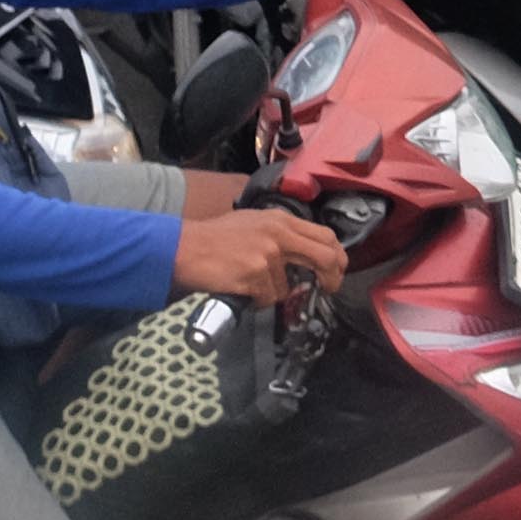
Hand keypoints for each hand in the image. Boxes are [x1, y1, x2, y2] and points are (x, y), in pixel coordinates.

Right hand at [173, 207, 348, 304]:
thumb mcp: (253, 223)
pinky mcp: (255, 274)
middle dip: (332, 278)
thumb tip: (303, 255)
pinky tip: (240, 289)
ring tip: (249, 284)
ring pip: (288, 286)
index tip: (335, 272)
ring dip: (272, 293)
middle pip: (325, 257)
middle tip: (327, 289)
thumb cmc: (214, 237)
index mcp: (281, 219)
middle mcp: (279, 233)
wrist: (184, 247)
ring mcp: (268, 254)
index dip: (337, 257)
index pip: (325, 236)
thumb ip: (280, 235)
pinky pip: (267, 298)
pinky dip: (256, 300)